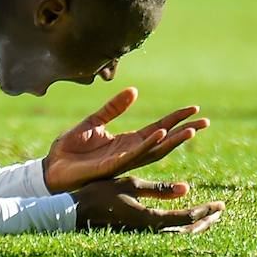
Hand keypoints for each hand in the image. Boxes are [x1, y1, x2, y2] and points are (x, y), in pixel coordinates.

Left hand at [43, 88, 208, 192]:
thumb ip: (113, 108)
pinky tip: (160, 133)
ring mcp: (121, 160)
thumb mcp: (94, 122)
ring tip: (191, 129)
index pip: (157, 128)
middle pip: (163, 141)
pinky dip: (148, 144)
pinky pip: (133, 155)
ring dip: (173, 139)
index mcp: (126, 142)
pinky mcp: (111, 166)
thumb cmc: (70, 149)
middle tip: (205, 121)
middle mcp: (128, 152)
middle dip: (184, 131)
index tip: (194, 109)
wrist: (51, 166)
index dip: (175, 119)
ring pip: (154, 150)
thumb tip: (134, 91)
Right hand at [71, 177, 224, 232]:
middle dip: (204, 221)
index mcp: (150, 219)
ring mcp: (142, 235)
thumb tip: (187, 188)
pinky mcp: (136, 234)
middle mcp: (149, 231)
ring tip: (204, 220)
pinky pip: (164, 234)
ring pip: (175, 234)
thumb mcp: (130, 184)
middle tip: (218, 213)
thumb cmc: (100, 195)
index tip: (220, 205)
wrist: (75, 213)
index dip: (206, 210)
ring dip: (192, 226)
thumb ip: (159, 188)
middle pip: (186, 231)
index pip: (187, 217)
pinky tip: (178, 223)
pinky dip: (177, 228)